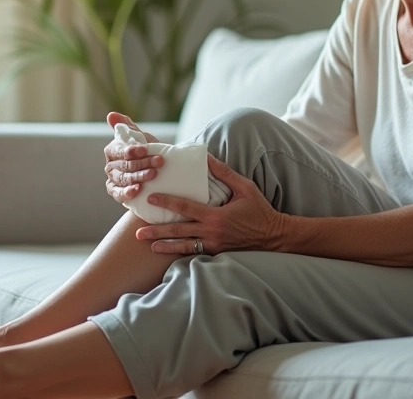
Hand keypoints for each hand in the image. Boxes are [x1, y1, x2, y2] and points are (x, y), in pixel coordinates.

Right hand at [104, 112, 162, 203]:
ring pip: (123, 178)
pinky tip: (137, 190)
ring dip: (138, 176)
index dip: (130, 150)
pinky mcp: (117, 193)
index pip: (118, 151)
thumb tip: (111, 115)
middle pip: (124, 165)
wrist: (160, 172)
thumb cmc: (149, 152)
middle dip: (142, 163)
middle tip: (159, 161)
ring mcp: (113, 180)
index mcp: (112, 150)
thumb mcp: (142, 138)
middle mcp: (110, 166)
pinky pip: (118, 193)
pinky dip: (126, 192)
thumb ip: (128, 127)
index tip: (144, 149)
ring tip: (153, 174)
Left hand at [134, 154, 286, 254]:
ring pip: (183, 246)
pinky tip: (167, 253)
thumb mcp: (245, 188)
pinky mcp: (217, 254)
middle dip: (156, 230)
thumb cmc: (260, 210)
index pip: (185, 207)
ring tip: (147, 245)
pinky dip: (180, 253)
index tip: (151, 197)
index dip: (167, 202)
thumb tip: (207, 158)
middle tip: (137, 231)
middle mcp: (211, 233)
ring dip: (163, 245)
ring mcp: (213, 246)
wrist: (274, 237)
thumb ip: (225, 173)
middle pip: (178, 231)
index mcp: (216, 216)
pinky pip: (194, 254)